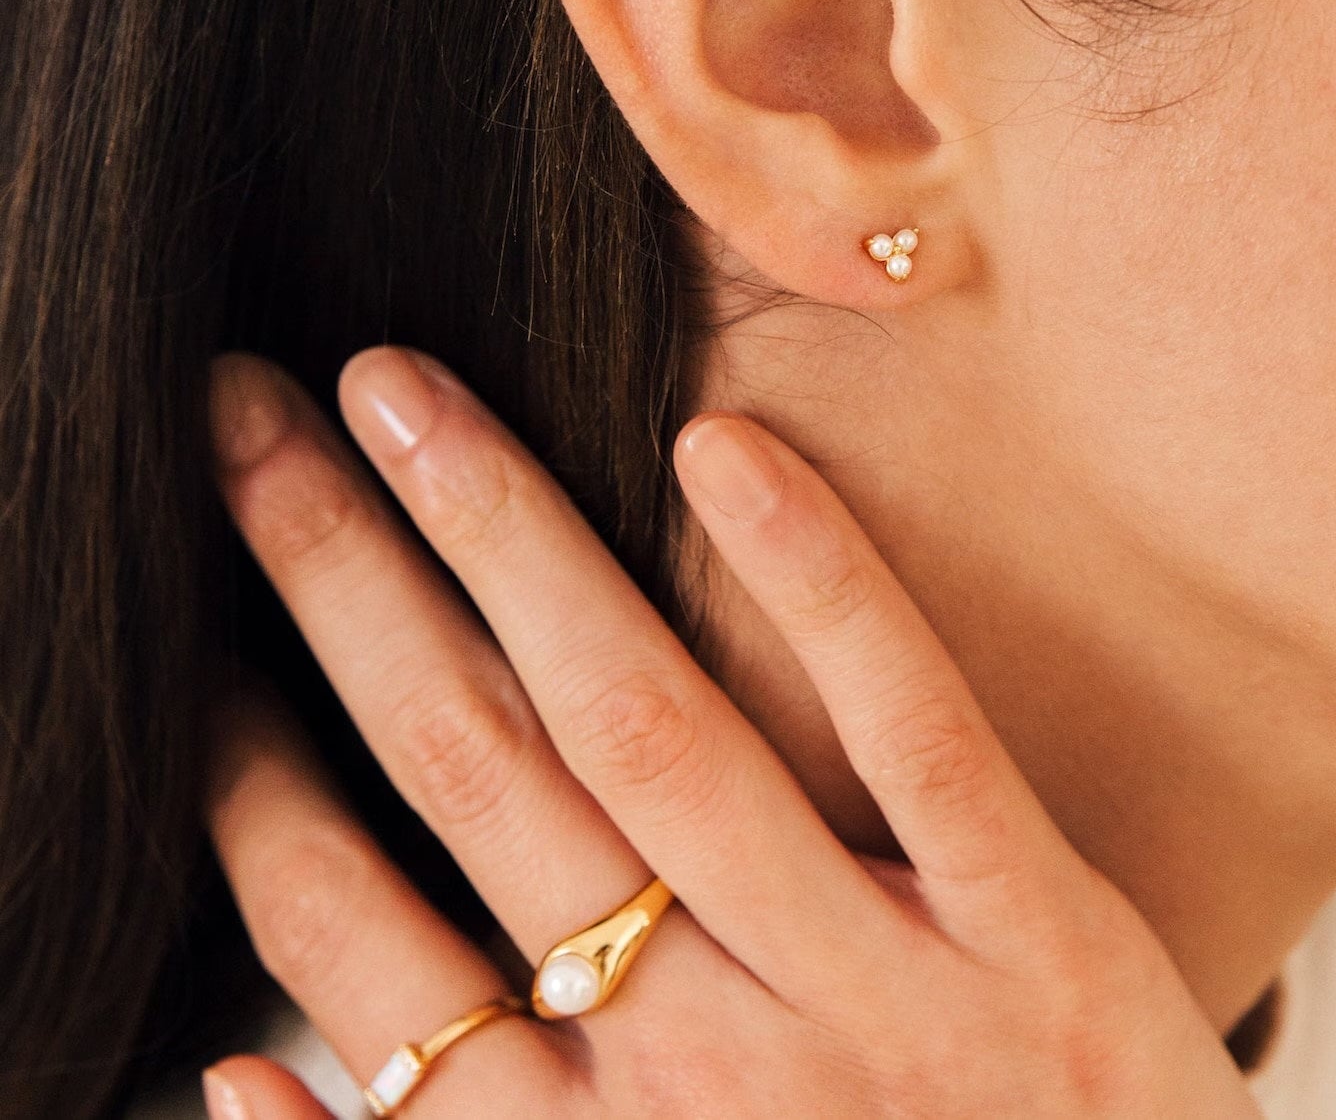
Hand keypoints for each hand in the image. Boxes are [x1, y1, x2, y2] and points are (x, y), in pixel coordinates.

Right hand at [200, 346, 1260, 1117]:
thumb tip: (237, 1080)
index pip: (354, 938)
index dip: (247, 774)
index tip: (184, 632)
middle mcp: (699, 1057)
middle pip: (472, 776)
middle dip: (338, 585)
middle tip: (253, 422)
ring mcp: (872, 989)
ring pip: (647, 731)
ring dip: (507, 547)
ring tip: (406, 398)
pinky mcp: (1037, 934)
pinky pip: (911, 733)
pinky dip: (811, 586)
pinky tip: (718, 446)